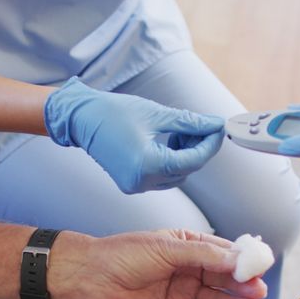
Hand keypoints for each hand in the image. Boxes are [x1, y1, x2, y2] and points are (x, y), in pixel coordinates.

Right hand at [44, 77, 224, 193]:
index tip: (219, 128)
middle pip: (186, 169)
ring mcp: (134, 185)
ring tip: (182, 132)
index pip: (192, 160)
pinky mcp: (131, 183)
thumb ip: (189, 122)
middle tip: (203, 126)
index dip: (210, 144)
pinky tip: (169, 141)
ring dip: (185, 155)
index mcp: (147, 165)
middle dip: (198, 148)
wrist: (80, 119)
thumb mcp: (156, 114)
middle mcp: (140, 181)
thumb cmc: (112, 113)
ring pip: (175, 175)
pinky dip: (171, 161)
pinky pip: (161, 177)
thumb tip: (213, 124)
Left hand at [49, 230, 266, 298]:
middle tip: (257, 290)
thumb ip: (202, 254)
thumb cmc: (123, 254)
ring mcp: (181, 296)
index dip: (242, 261)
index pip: (222, 254)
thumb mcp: (166, 247)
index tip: (260, 266)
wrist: (92, 277)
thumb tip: (235, 258)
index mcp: (187, 248)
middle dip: (242, 286)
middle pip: (223, 281)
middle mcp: (187, 272)